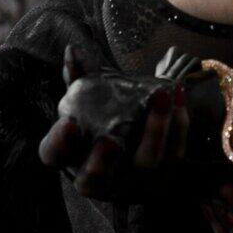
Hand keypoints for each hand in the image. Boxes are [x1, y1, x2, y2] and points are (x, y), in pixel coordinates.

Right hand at [38, 42, 191, 202]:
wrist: (139, 141)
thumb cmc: (104, 119)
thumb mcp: (89, 97)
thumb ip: (81, 75)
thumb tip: (73, 50)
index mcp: (70, 155)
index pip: (53, 155)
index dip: (59, 142)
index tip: (69, 122)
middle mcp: (96, 178)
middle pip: (93, 179)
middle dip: (102, 163)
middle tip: (111, 140)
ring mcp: (129, 182)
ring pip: (143, 165)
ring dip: (155, 130)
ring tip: (163, 94)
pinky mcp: (161, 179)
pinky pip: (173, 155)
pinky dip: (178, 126)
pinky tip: (178, 96)